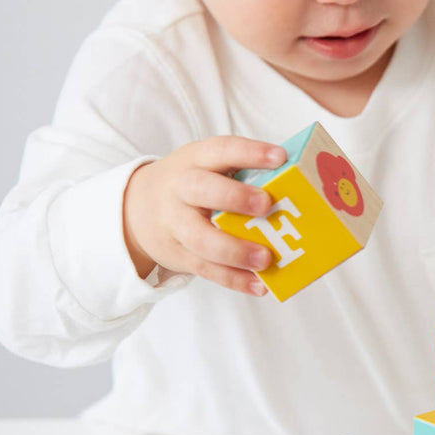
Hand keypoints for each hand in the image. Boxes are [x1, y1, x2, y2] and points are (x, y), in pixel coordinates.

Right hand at [122, 136, 287, 294]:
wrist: (136, 209)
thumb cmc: (191, 184)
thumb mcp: (206, 167)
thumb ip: (242, 172)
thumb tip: (298, 184)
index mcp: (195, 160)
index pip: (221, 150)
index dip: (250, 152)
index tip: (281, 157)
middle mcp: (181, 189)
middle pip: (202, 190)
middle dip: (235, 197)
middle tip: (266, 205)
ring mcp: (176, 224)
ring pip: (201, 238)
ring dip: (235, 250)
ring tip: (265, 258)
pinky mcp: (179, 255)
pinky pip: (206, 269)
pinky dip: (234, 279)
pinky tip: (260, 285)